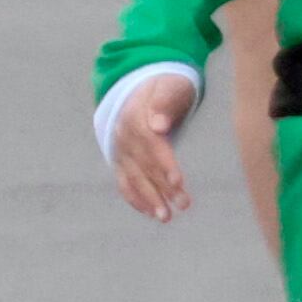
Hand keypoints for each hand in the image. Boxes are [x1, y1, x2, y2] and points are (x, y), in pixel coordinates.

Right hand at [107, 68, 198, 220]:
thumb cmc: (164, 86)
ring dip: (148, 199)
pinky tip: (149, 212)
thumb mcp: (169, 86)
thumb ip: (165, 102)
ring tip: (166, 217)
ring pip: (133, 177)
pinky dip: (134, 198)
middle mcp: (123, 136)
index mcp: (134, 116)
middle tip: (183, 206)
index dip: (164, 164)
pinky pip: (124, 181)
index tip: (179, 182)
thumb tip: (159, 125)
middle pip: (143, 165)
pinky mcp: (120, 160)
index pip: (151, 144)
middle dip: (162, 187)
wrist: (139, 85)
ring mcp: (119, 149)